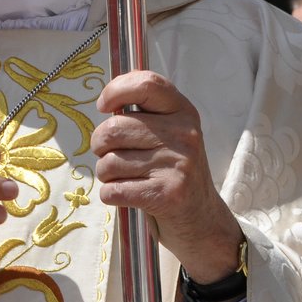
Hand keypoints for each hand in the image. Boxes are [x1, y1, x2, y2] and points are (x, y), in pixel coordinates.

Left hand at [93, 71, 242, 282]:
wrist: (201, 217)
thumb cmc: (172, 169)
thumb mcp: (169, 133)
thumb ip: (143, 114)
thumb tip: (106, 102)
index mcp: (183, 111)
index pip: (146, 84)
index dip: (115, 91)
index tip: (104, 107)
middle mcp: (184, 134)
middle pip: (113, 129)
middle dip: (99, 146)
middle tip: (110, 155)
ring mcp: (178, 165)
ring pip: (108, 163)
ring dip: (106, 174)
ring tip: (125, 177)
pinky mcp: (167, 194)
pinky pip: (112, 190)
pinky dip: (110, 195)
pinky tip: (127, 195)